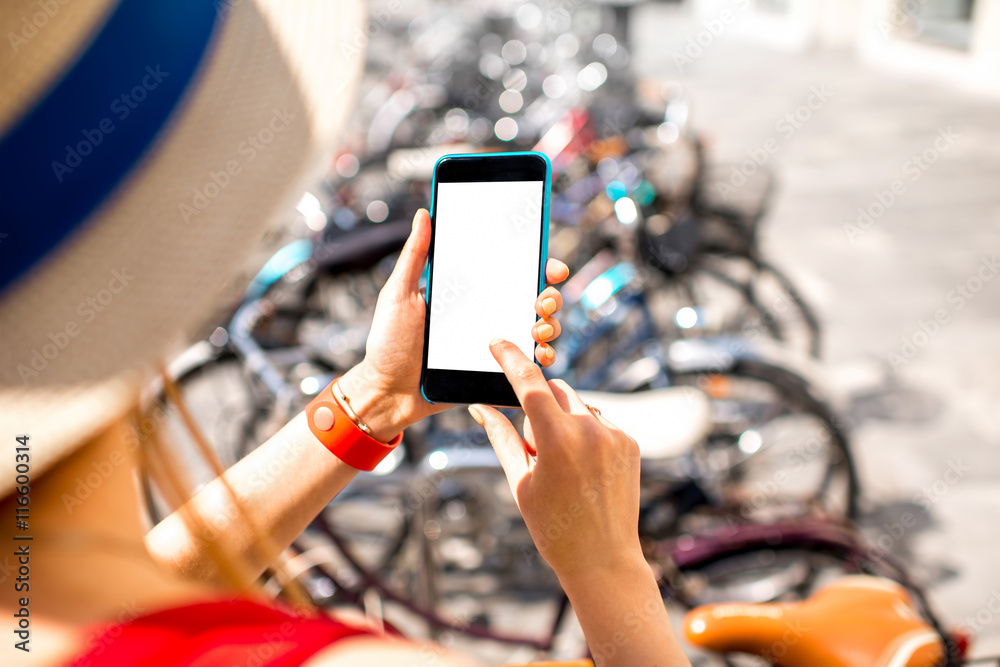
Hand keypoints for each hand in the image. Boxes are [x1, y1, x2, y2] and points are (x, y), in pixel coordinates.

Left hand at [339, 209, 568, 441]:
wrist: (387, 393)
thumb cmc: (388, 344)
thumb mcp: (398, 294)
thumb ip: (415, 256)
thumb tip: (423, 213)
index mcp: (467, 293)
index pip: (509, 271)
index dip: (535, 264)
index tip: (548, 263)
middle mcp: (485, 315)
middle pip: (533, 298)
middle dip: (549, 295)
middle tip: (542, 300)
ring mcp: (493, 344)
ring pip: (538, 329)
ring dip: (550, 325)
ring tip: (537, 329)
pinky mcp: (494, 371)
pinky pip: (527, 365)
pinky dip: (542, 358)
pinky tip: (540, 355)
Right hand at [468, 340, 643, 583]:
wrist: (603, 559)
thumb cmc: (554, 527)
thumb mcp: (520, 482)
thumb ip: (501, 438)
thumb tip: (480, 407)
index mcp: (557, 440)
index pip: (529, 383)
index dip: (510, 358)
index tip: (498, 341)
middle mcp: (589, 430)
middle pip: (555, 391)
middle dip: (540, 407)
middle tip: (537, 452)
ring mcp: (614, 436)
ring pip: (578, 406)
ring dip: (564, 421)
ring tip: (565, 468)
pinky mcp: (630, 443)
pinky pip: (599, 422)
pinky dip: (586, 434)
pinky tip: (585, 471)